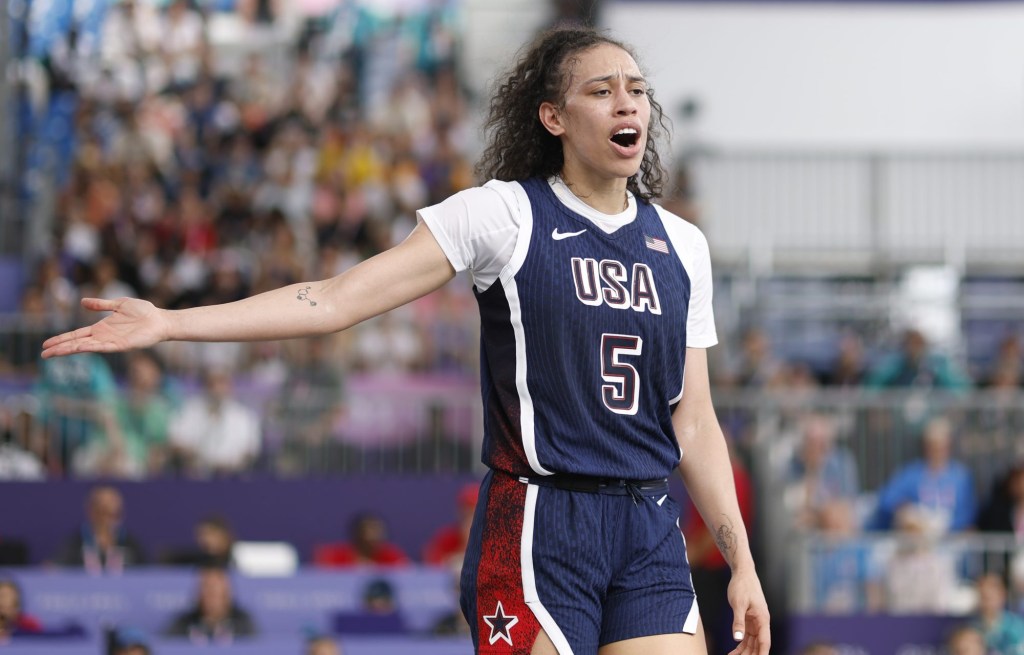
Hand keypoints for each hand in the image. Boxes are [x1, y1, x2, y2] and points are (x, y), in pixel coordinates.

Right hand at [41, 297, 170, 358]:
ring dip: (70, 350)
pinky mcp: (122, 346)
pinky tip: (80, 348)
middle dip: (60, 348)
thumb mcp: (119, 304)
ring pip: (86, 347)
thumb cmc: (143, 312)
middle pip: (77, 343)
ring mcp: (111, 342)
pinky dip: (91, 347)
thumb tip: (82, 302)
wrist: (160, 319)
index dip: (62, 339)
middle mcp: (103, 337)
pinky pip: (103, 347)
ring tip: (54, 354)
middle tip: (43, 354)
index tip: (46, 344)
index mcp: (101, 328)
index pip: (76, 335)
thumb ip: (101, 304)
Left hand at [726, 567, 770, 654]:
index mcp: (763, 619)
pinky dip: (740, 644)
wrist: (742, 573)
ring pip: (752, 642)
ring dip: (744, 652)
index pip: (764, 641)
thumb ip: (738, 621)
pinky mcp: (748, 620)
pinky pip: (746, 636)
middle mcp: (761, 622)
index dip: (762, 653)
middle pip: (758, 645)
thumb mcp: (738, 604)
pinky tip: (733, 651)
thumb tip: (737, 638)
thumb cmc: (742, 586)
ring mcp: (755, 622)